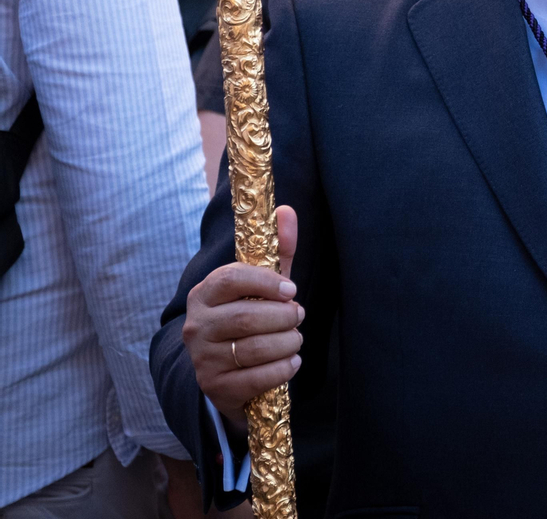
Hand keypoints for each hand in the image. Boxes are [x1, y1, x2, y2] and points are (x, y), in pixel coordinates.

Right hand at [182, 206, 302, 432]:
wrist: (229, 370)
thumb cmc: (249, 316)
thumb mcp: (262, 284)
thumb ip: (276, 249)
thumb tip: (286, 211)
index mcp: (205, 293)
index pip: (231, 279)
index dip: (266, 283)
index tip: (291, 291)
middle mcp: (196, 325)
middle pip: (247, 317)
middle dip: (284, 317)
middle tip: (298, 316)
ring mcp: (202, 358)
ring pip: (255, 348)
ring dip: (288, 343)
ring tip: (295, 339)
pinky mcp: (215, 387)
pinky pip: (258, 378)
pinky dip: (283, 369)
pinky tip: (291, 361)